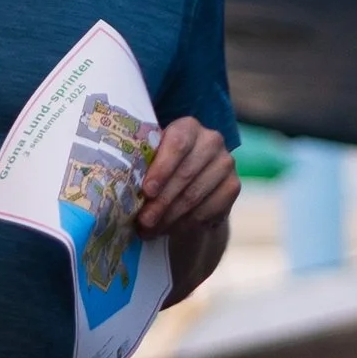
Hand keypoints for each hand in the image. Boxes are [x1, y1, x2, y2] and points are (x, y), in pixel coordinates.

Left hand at [138, 116, 239, 236]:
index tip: (147, 192)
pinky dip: (187, 223)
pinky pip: (210, 209)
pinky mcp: (234, 186)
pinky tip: (170, 230)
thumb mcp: (150, 159)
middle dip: (161, 202)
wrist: (190, 179)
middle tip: (144, 221)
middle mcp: (211, 141)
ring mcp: (226, 163)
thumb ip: (141, 166)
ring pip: (196, 195)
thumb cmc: (160, 165)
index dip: (162, 169)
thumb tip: (122, 190)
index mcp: (188, 127)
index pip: (178, 145)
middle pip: (185, 174)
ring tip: (151, 230)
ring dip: (170, 217)